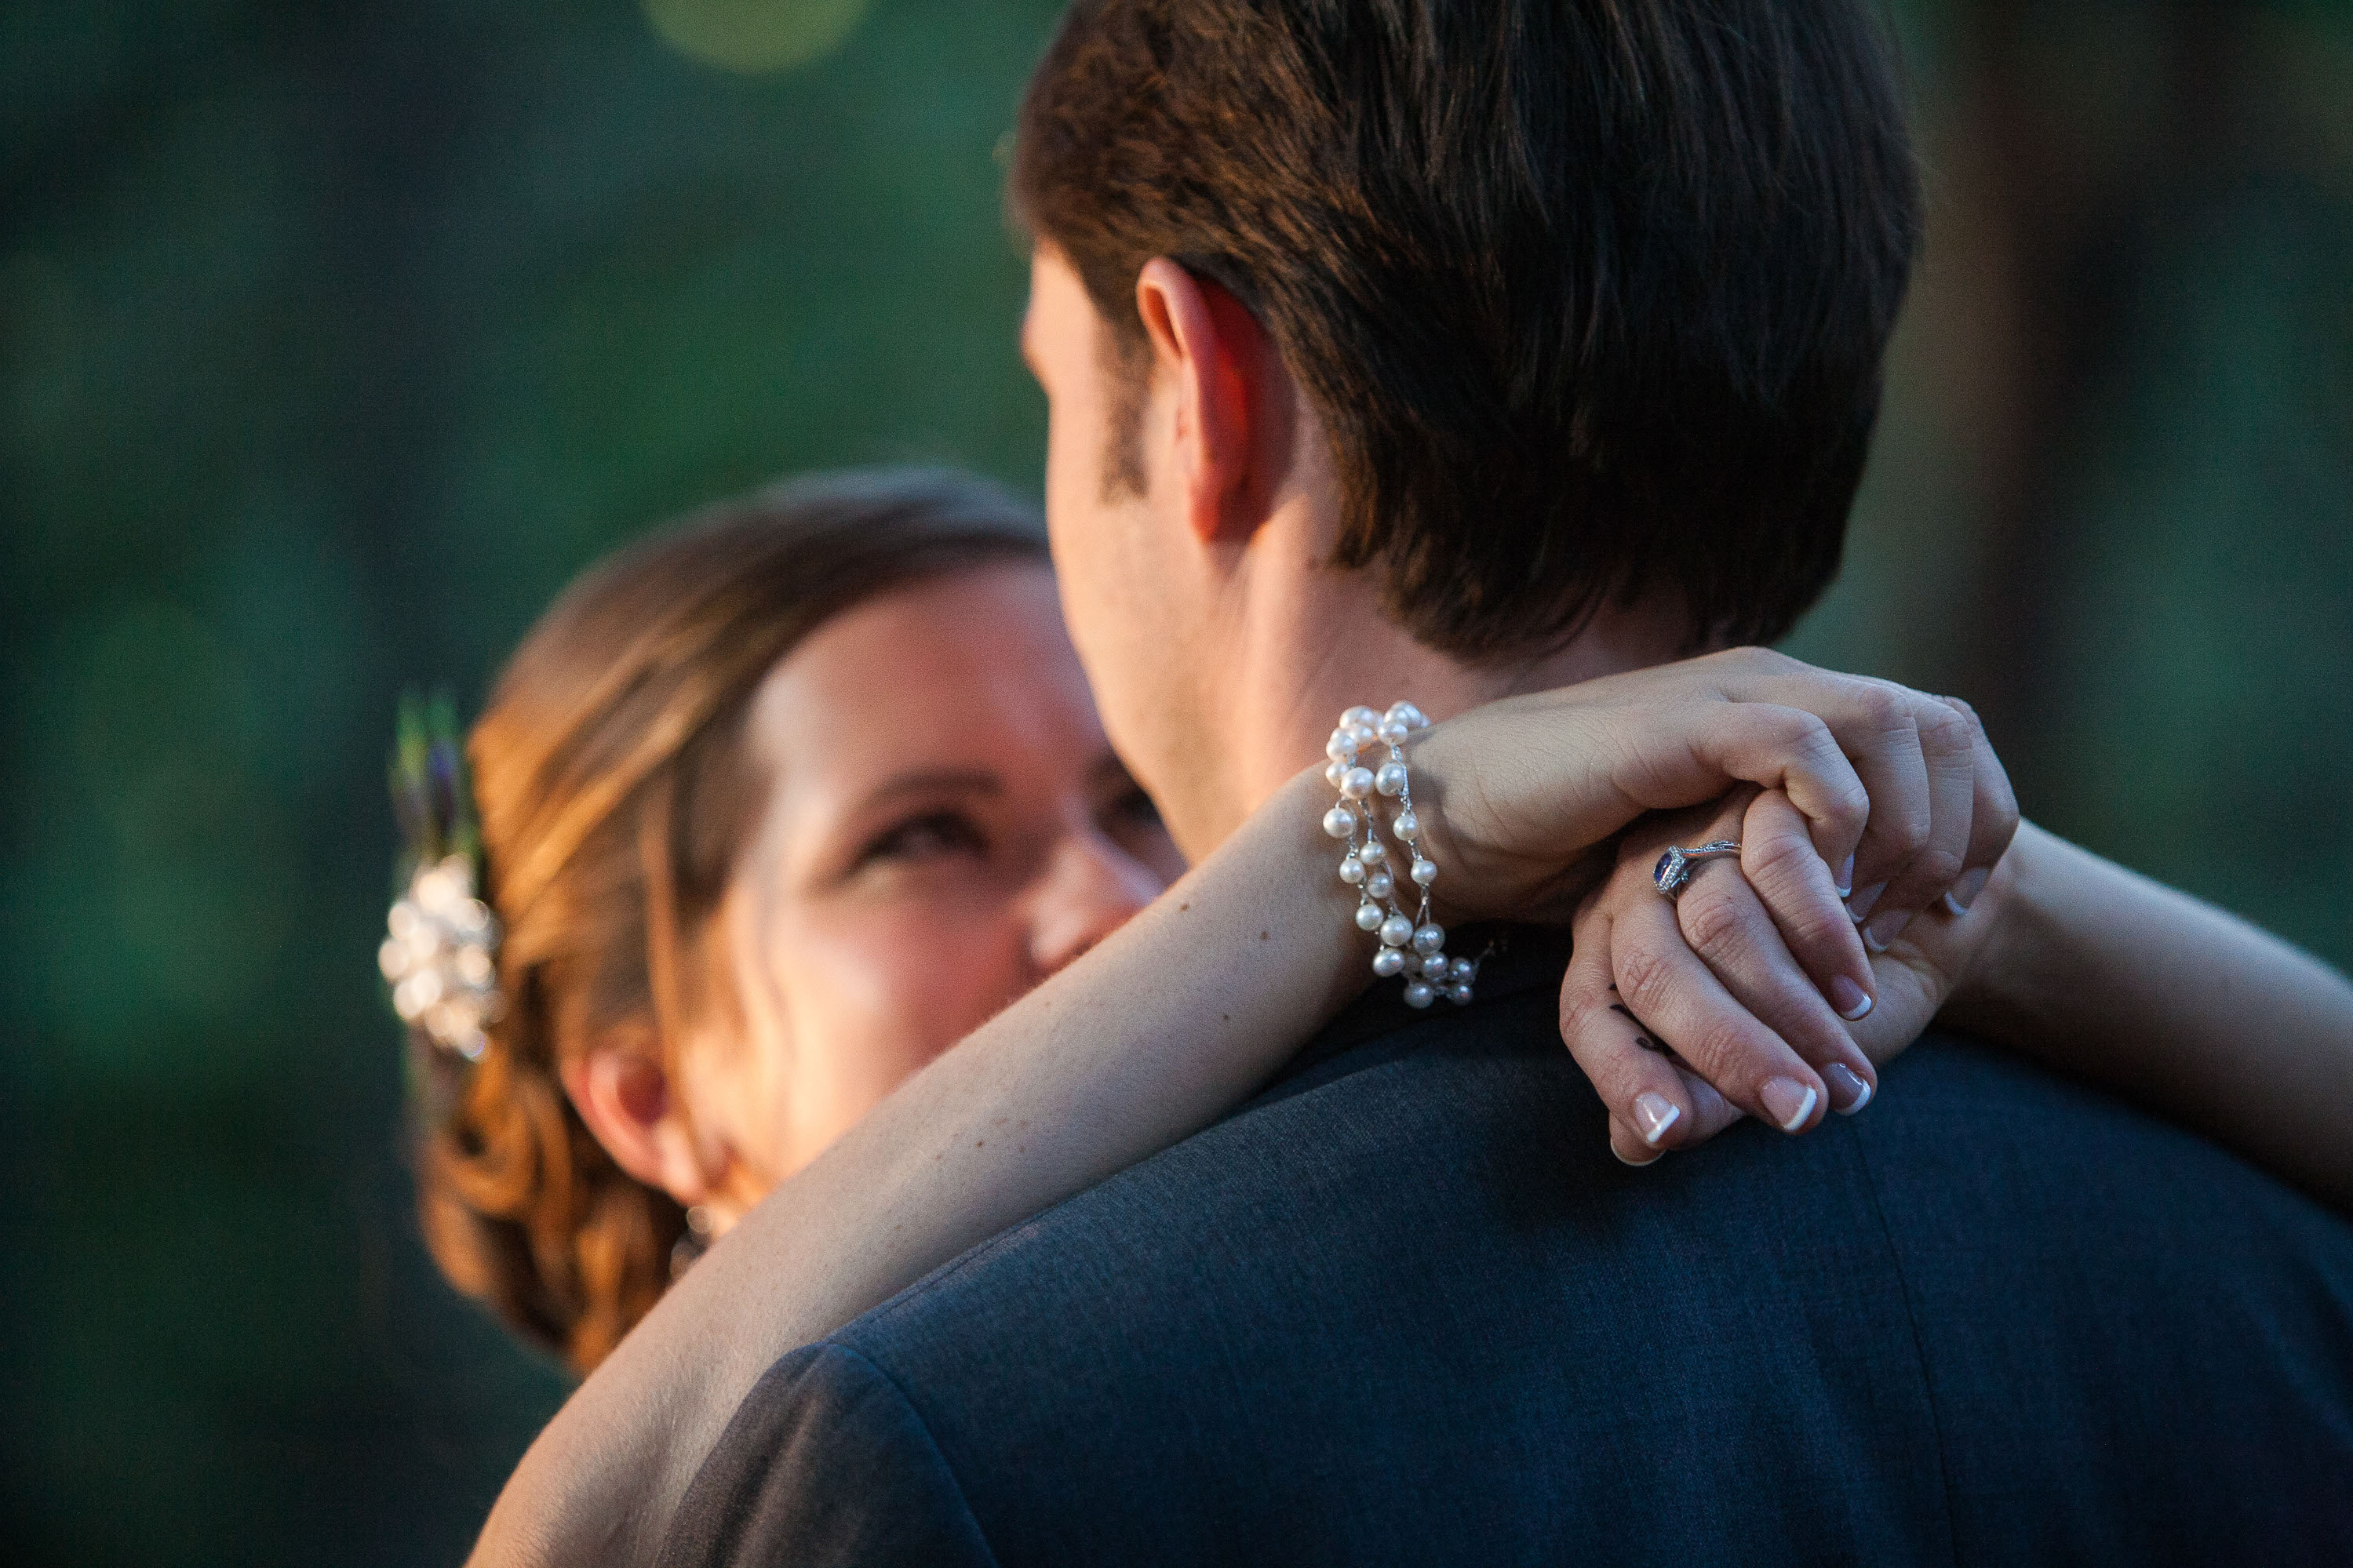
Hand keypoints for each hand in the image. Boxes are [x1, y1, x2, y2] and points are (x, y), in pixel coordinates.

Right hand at [1406, 647, 2016, 947]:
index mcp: (1788, 715)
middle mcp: (1774, 689)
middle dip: (1960, 826)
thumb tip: (1863, 914)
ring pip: (1891, 724)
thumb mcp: (1705, 854)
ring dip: (1909, 824)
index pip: (1945, 736)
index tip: (1957, 906)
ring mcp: (1730, 696)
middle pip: (1942, 723)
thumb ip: (1777, 862)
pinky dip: (1835, 812)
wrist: (1453, 816)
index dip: (1978, 818)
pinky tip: (1825, 878)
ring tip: (1884, 906)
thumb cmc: (1566, 848)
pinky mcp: (1683, 724)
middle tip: (1930, 914)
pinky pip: (1800, 743)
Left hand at [1562, 788, 2019, 1163]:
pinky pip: (1783, 862)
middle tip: (1803, 1114)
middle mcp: (1637, 889)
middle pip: (1651, 973)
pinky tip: (1859, 982)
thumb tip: (1632, 1146)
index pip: (1588, 1013)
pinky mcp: (1763, 796)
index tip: (1667, 1134)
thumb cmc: (1818, 998)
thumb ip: (1700, 1095)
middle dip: (1729, 1056)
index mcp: (1612, 950)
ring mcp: (1697, 837)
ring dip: (1793, 1009)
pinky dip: (1826, 934)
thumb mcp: (1759, 1054)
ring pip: (1719, 923)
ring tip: (1850, 1070)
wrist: (1911, 913)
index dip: (1621, 1076)